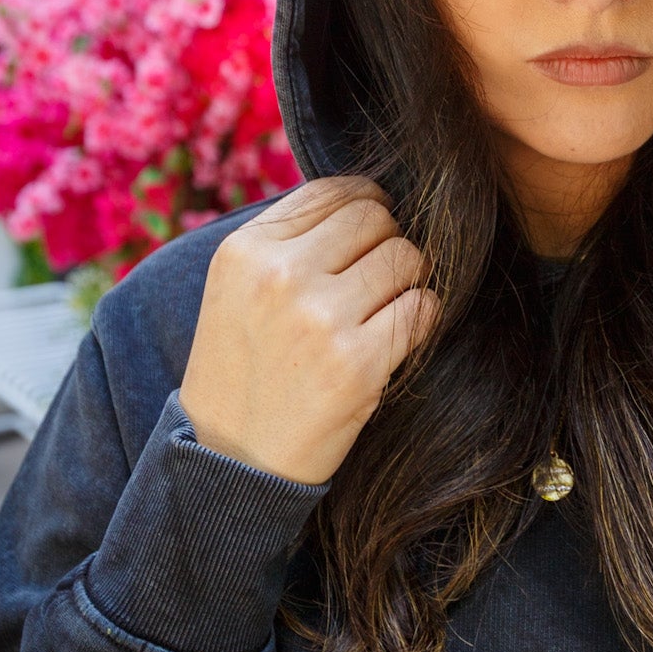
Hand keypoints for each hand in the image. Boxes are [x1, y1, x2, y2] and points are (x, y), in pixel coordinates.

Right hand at [178, 177, 438, 484]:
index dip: (365, 205)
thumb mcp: (237, 289)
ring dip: (405, 282)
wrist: (229, 461)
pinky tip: (390, 340)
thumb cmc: (243, 368)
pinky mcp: (357, 363)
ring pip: (407, 257)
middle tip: (373, 281)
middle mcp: (280, 275)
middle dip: (386, 243)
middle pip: (376, 216)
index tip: (369, 233)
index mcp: (245, 250)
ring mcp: (320, 319)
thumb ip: (290, 240)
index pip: (334, 190)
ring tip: (379, 311)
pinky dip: (419, 319)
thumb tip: (370, 197)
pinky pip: (423, 308)